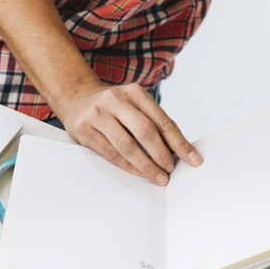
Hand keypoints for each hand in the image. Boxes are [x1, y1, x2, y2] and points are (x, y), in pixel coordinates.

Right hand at [57, 80, 201, 184]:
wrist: (76, 97)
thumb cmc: (112, 105)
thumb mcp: (133, 103)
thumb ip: (152, 121)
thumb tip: (177, 151)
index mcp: (134, 92)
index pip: (162, 120)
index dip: (179, 142)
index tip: (193, 159)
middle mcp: (116, 99)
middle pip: (145, 130)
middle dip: (162, 154)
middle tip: (172, 170)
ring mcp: (98, 114)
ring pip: (127, 144)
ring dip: (146, 165)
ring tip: (159, 177)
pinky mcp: (84, 129)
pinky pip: (110, 152)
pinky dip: (128, 166)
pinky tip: (139, 173)